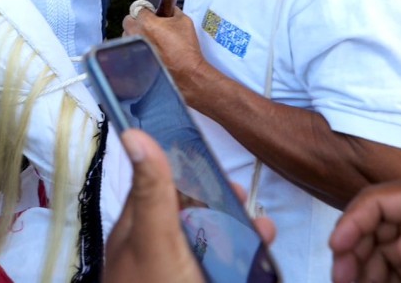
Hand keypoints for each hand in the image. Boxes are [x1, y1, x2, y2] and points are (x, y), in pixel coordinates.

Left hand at [105, 129, 274, 282]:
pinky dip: (241, 266)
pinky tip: (261, 265)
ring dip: (239, 239)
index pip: (160, 187)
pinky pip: (220, 271)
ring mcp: (173, 276)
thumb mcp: (155, 241)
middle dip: (225, 209)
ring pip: (210, 250)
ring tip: (266, 237)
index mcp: (136, 232)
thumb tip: (134, 133)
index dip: (189, 172)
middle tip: (252, 210)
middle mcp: (152, 255)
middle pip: (191, 219)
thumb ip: (153, 193)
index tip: (218, 167)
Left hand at [122, 6, 208, 94]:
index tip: (152, 13)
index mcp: (146, 23)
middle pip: (128, 21)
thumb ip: (173, 11)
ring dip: (135, 34)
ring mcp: (133, 48)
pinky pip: (130, 49)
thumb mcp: (184, 21)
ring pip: (127, 35)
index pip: (138, 8)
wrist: (186, 72)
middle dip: (137, 21)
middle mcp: (136, 35)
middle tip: (149, 25)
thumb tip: (170, 10)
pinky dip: (137, 47)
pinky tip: (149, 50)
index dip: (147, 10)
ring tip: (149, 39)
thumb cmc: (185, 49)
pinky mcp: (134, 60)